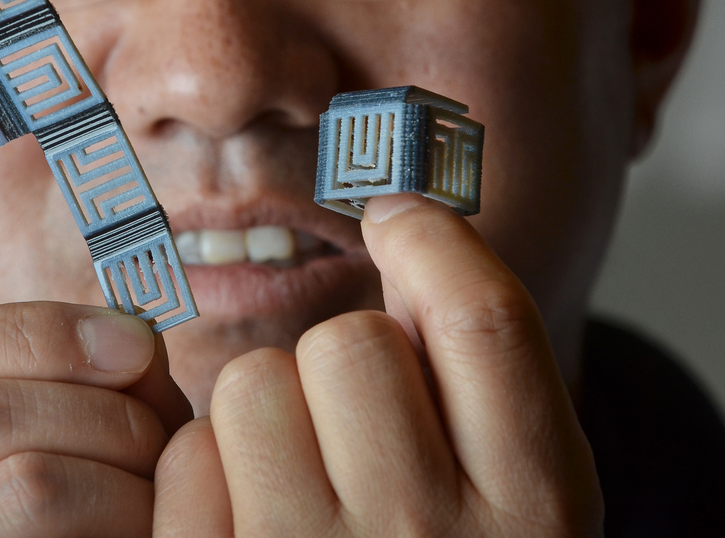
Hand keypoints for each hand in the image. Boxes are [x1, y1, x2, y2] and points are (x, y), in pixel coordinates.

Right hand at [0, 301, 191, 537]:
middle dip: (106, 413)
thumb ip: (67, 395)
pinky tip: (140, 532)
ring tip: (159, 499)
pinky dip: (126, 525)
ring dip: (127, 478)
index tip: (135, 343)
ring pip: (29, 484)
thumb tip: (132, 342)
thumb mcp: (30, 456)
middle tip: (165, 442)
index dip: (38, 332)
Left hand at [154, 194, 602, 536]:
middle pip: (351, 344)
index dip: (433, 240)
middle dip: (342, 360)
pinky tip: (245, 525)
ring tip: (298, 482)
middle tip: (356, 427)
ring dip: (266, 413)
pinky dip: (207, 475)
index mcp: (535, 513)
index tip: (397, 217)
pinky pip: (189, 456)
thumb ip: (479, 382)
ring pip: (254, 383)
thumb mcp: (512, 500)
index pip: (485, 319)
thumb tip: (407, 227)